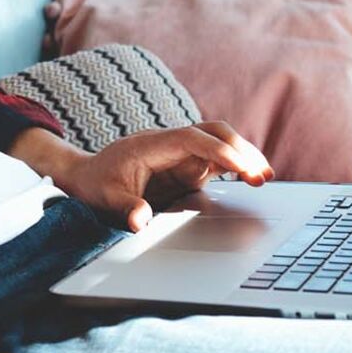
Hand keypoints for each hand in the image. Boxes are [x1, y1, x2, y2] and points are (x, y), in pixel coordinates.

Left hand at [31, 122, 273, 232]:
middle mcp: (169, 144)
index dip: (216, 149)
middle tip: (260, 174)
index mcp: (150, 146)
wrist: (87, 176)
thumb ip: (124, 208)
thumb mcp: (105, 199)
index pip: (190, 138)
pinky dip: (236, 166)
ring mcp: (179, 154)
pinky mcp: (186, 167)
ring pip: (218, 144)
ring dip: (243, 155)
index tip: (239, 166)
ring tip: (264, 178)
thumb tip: (140, 220)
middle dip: (239, 148)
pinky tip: (253, 178)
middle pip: (212, 132)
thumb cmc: (95, 184)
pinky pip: (215, 160)